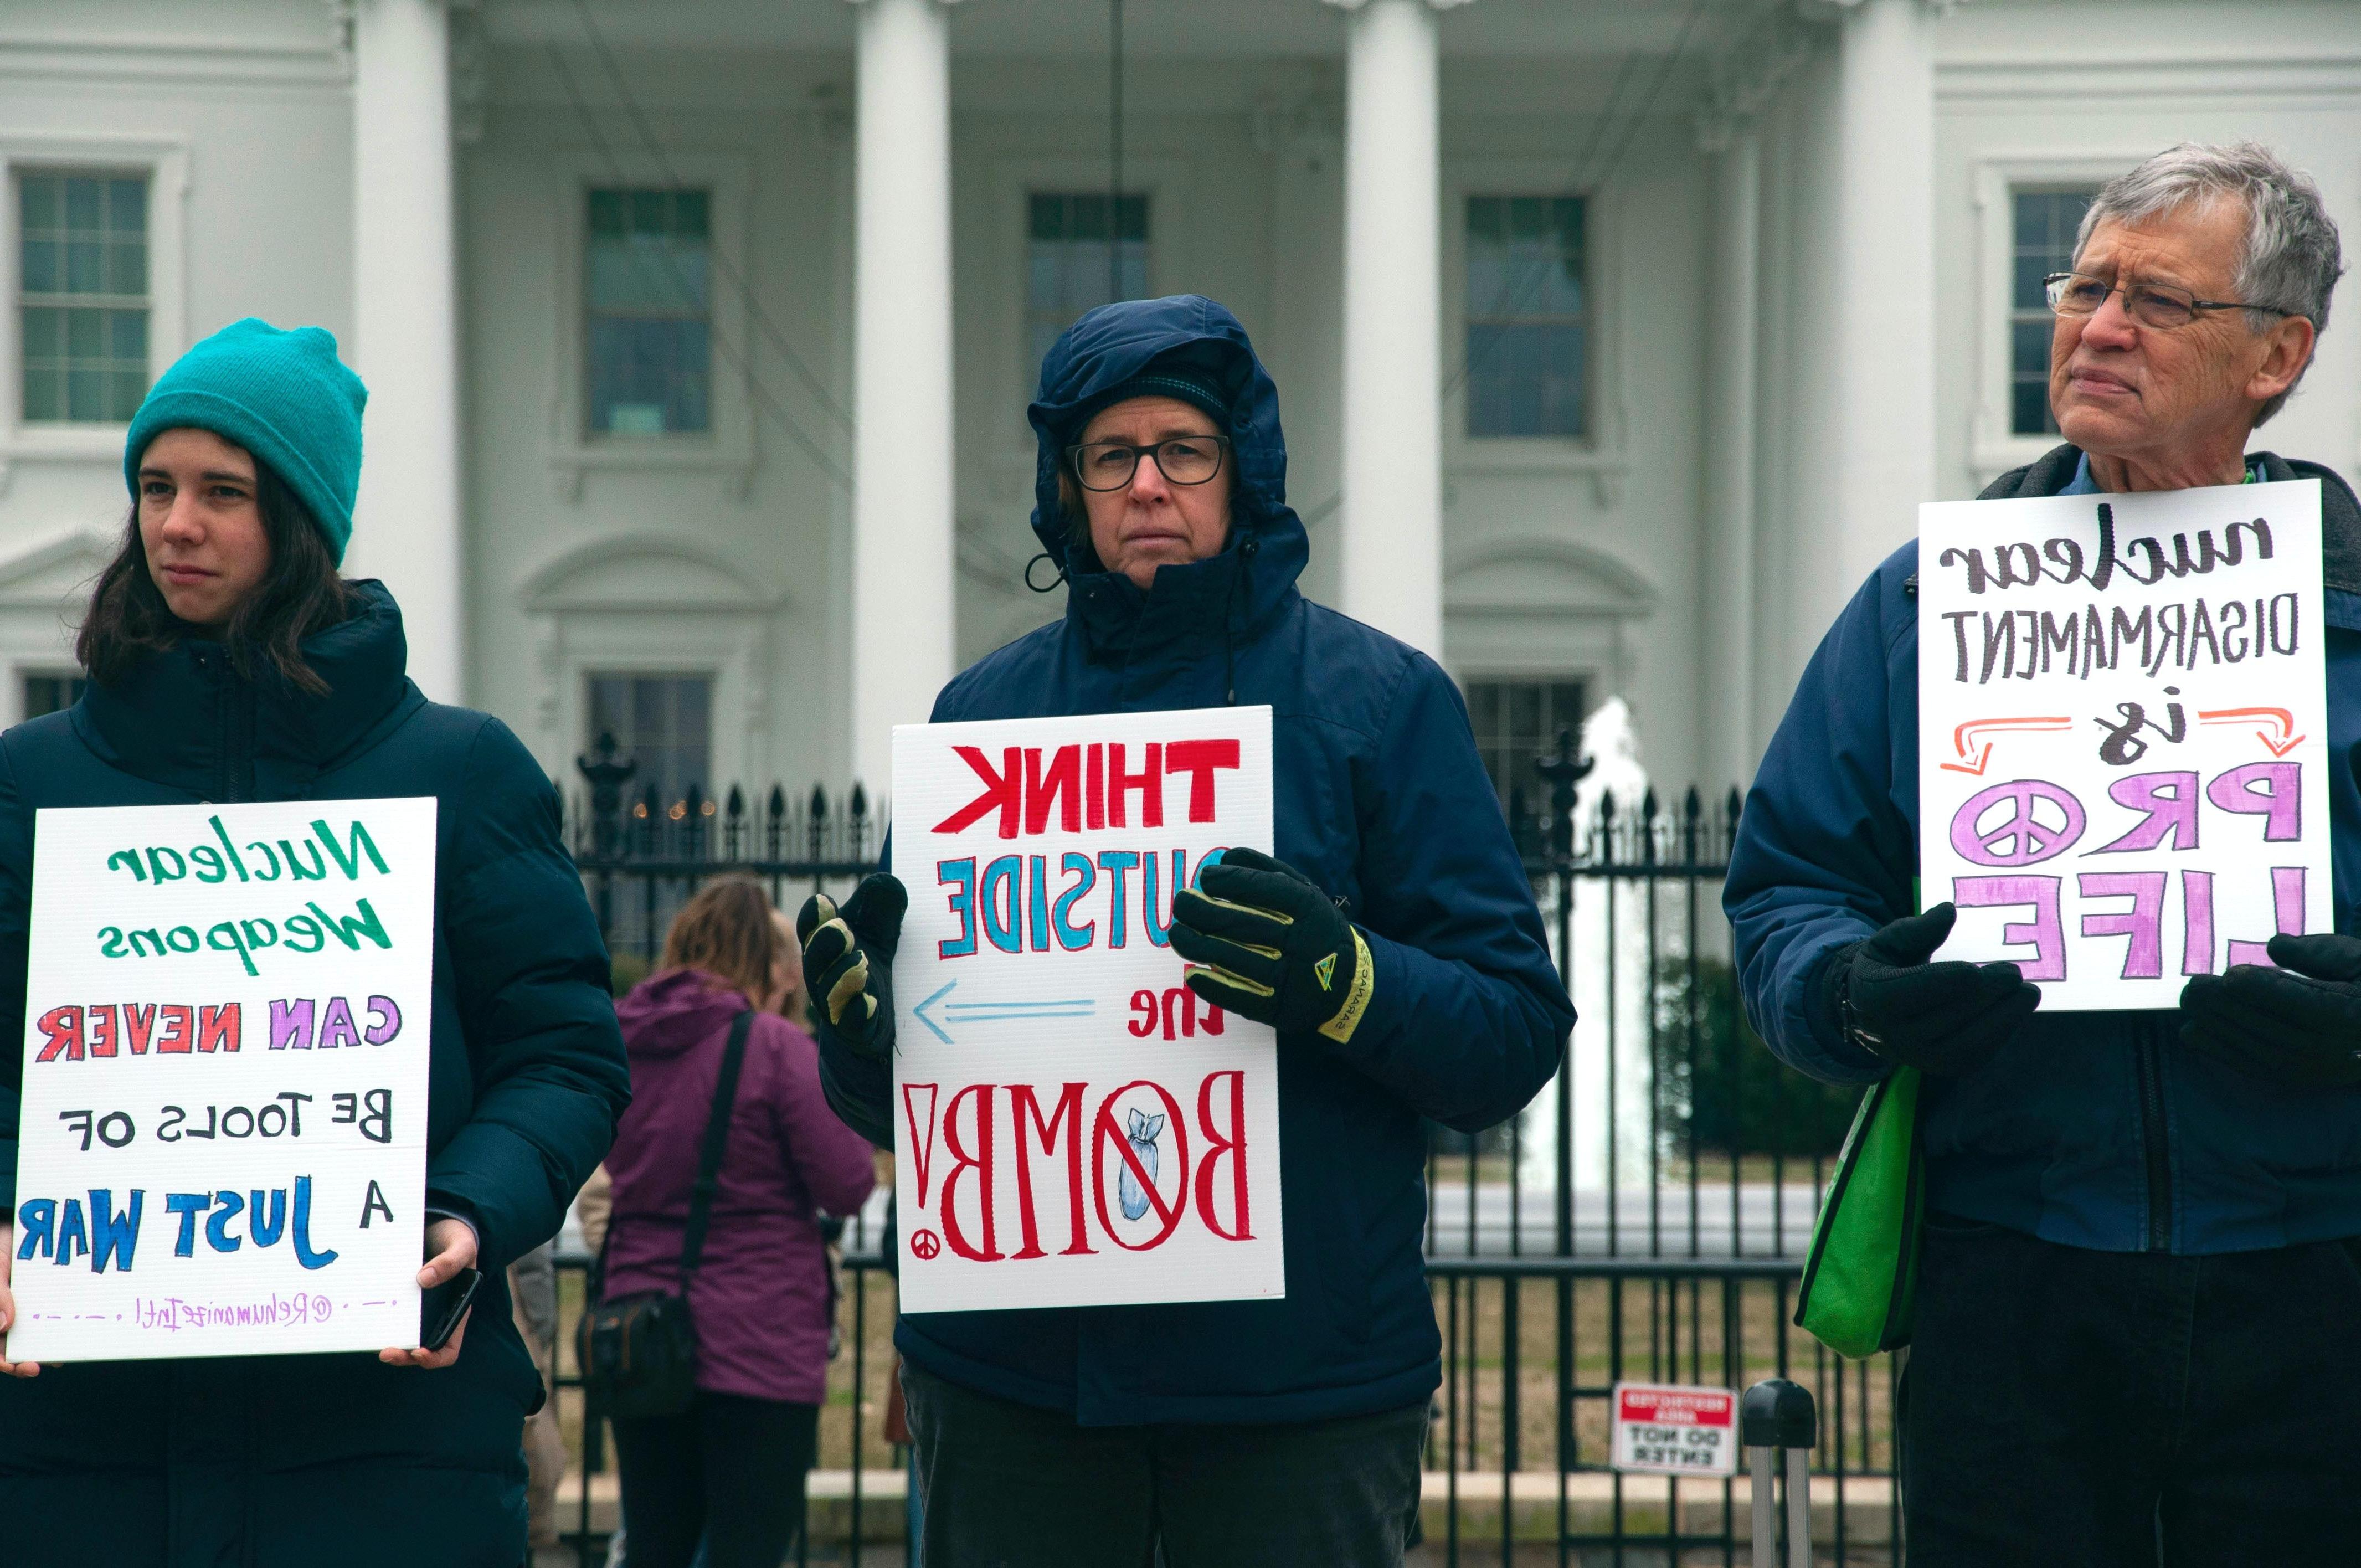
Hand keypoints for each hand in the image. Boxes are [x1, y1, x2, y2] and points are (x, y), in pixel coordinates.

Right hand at [0, 1221, 43, 1378]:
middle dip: (21, 1364)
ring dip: (42, 1351)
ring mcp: (22, 1314)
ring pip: (30, 1340)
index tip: (17, 1365)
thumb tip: (3, 1325)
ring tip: (58, 1357)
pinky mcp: (42, 1305)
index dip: (3, 1362)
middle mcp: (3, 1321)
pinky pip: (50, 1320)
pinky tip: (71, 1335)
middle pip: (9, 1350)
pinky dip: (58, 1330)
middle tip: (36, 1367)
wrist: (15, 1234)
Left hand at [380, 1215, 477, 1369]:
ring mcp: (415, 1311)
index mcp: (456, 1312)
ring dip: (389, 1346)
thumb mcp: (463, 1246)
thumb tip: (424, 1279)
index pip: (449, 1349)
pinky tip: (366, 1319)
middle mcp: (435, 1318)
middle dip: (403, 1356)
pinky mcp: (398, 1300)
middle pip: (420, 1352)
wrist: (440, 1226)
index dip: (435, 1357)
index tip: (419, 1351)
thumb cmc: (457, 1240)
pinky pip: (389, 1318)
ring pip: (402, 1339)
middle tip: (386, 1352)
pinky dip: (378, 1324)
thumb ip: (450, 1261)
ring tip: (375, 1344)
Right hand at [795, 874, 907, 1060]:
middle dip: (825, 944)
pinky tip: (869, 1003)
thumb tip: (887, 879)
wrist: (875, 1025)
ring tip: (859, 962)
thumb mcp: (880, 933)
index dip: (814, 917)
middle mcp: (825, 976)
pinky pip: (854, 1025)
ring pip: (831, 993)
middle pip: (815, 961)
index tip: (824, 901)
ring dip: (842, 976)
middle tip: (841, 928)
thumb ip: (881, 906)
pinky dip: (859, 1013)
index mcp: (826, 947)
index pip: (811, 930)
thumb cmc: (871, 967)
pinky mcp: (859, 1032)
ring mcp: (840, 1006)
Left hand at [1170, 849, 1373, 1041]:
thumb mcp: (1303, 893)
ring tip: (1177, 934)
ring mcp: (1291, 979)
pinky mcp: (1280, 1009)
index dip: (1230, 882)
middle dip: (1204, 911)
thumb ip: (1267, 872)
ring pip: (1235, 960)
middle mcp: (1302, 943)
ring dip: (1199, 945)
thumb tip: (1224, 858)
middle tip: (1181, 902)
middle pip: (1243, 925)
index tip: (1205, 878)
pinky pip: (1240, 998)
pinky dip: (1212, 986)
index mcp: (1310, 910)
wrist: (1348, 984)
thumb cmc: (1313, 928)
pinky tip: (1191, 973)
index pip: (1266, 889)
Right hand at [1818, 903, 2039, 1076]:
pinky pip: (1977, 1054)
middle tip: (2013, 974)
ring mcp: (1921, 1058)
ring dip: (2003, 1018)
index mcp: (1875, 998)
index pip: (1912, 992)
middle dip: (1985, 995)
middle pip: (1947, 1016)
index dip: (1945, 983)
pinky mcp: (1945, 1068)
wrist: (1871, 1015)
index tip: (1974, 970)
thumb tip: (1948, 911)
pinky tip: (2016, 1009)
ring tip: (2028, 993)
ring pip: (1967, 1042)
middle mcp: (1895, 1036)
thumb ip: (1916, 929)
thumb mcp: (1887, 943)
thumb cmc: (1885, 968)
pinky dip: (2001, 1031)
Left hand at [2180, 933, 2360, 1088]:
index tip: (2232, 976)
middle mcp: (2339, 1050)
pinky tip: (2191, 1032)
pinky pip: (2255, 1067)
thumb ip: (2319, 953)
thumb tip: (2275, 946)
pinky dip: (2221, 1051)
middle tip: (2195, 985)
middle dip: (2232, 1007)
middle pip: (2279, 1031)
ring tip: (2190, 1001)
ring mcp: (2317, 1069)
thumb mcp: (2353, 958)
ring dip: (2219, 1028)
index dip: (2268, 992)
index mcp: (2357, 1016)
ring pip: (2262, 1051)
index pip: (2311, 1008)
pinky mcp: (2297, 1078)